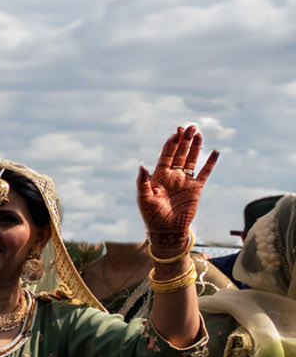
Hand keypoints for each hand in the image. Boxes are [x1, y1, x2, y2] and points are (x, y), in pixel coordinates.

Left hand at [137, 124, 218, 242]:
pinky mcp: (196, 189)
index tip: (176, 132)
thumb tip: (142, 166)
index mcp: (159, 176)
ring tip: (199, 133)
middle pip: (180, 153)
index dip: (171, 144)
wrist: (166, 230)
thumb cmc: (152, 216)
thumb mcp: (144, 198)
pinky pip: (204, 173)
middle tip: (189, 126)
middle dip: (184, 140)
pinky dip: (210, 163)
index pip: (166, 155)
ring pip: (192, 160)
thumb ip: (142, 182)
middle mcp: (173, 176)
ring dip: (195, 147)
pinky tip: (215, 151)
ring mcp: (185, 181)